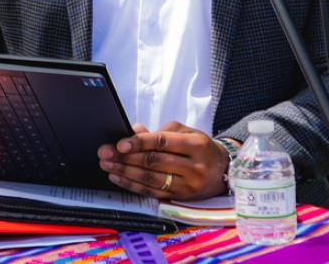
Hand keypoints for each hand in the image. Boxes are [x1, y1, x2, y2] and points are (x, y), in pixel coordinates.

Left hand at [97, 122, 228, 199]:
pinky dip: (133, 185)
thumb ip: (161, 131)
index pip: (162, 142)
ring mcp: (188, 186)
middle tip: (105, 153)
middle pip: (154, 162)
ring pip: (151, 179)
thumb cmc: (200, 148)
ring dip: (125, 172)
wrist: (224, 172)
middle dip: (125, 158)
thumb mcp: (186, 132)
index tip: (120, 143)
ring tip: (107, 165)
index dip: (139, 143)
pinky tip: (119, 178)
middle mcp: (193, 167)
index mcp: (195, 145)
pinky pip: (153, 192)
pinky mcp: (181, 198)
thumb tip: (134, 130)